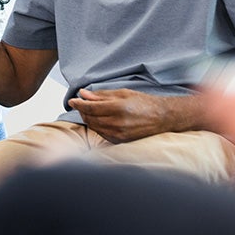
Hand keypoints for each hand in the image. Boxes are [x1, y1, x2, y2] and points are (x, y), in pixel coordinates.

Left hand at [68, 88, 184, 142]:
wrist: (161, 117)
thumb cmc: (143, 102)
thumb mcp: (122, 93)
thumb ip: (101, 95)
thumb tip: (83, 94)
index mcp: (119, 108)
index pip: (91, 107)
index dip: (79, 104)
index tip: (72, 101)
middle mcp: (118, 122)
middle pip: (91, 118)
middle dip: (82, 111)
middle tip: (80, 104)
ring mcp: (120, 133)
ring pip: (95, 127)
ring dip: (88, 119)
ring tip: (88, 111)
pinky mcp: (121, 140)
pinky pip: (102, 134)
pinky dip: (97, 127)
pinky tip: (98, 120)